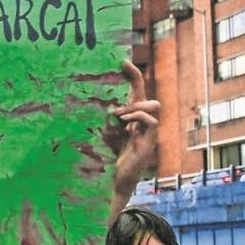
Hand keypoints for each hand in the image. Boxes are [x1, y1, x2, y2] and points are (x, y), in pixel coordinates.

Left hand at [105, 62, 158, 219]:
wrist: (110, 183)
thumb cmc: (102, 161)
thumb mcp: (100, 135)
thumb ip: (102, 120)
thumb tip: (93, 104)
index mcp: (129, 120)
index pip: (135, 93)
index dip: (132, 76)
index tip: (122, 62)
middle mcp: (141, 123)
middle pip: (145, 95)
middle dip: (135, 79)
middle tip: (122, 70)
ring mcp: (147, 132)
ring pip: (152, 105)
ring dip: (133, 106)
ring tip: (116, 115)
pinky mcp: (149, 143)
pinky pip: (150, 120)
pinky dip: (137, 117)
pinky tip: (123, 124)